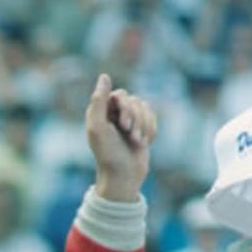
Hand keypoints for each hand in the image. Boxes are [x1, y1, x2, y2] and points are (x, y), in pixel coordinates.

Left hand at [86, 73, 156, 202]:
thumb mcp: (98, 128)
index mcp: (100, 112)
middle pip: (134, 100)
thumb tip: (104, 76)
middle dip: (136, 118)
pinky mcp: (141, 127)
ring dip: (143, 126)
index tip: (122, 125)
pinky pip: (153, 116)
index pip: (120, 95)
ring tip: (136, 142)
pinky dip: (150, 130)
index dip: (125, 108)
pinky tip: (143, 143)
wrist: (123, 176)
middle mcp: (113, 113)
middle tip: (130, 136)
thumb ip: (98, 101)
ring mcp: (128, 119)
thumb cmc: (108, 154)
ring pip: (145, 107)